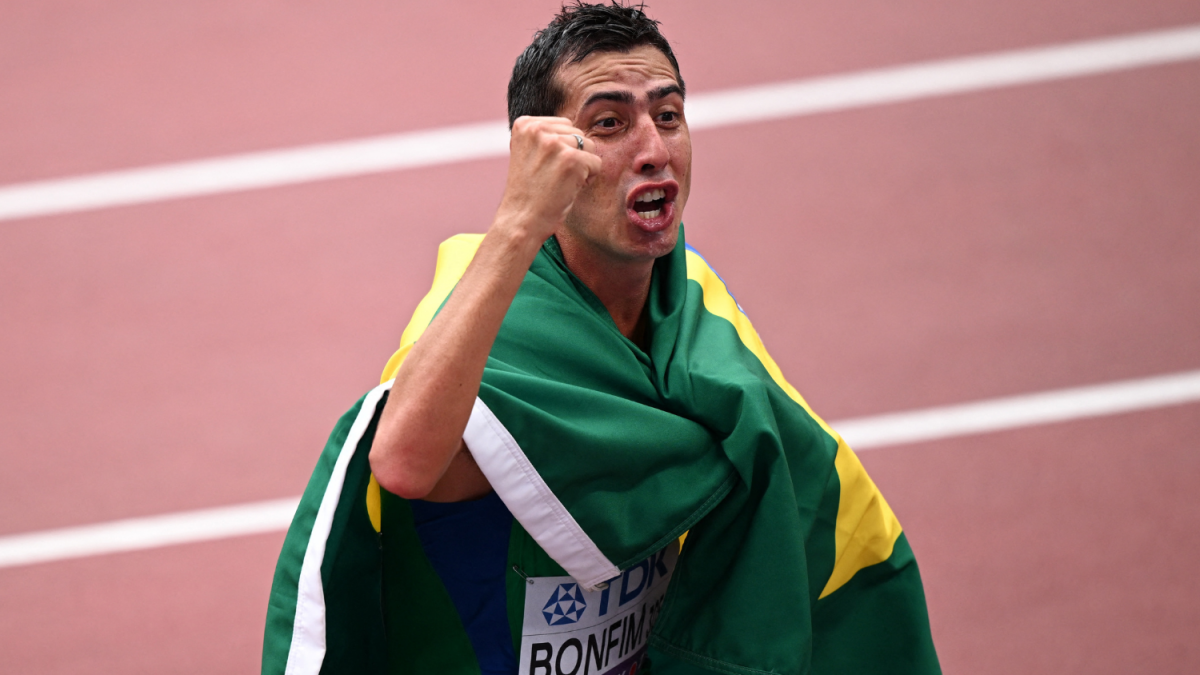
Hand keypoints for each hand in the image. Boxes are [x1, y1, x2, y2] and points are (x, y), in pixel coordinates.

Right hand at [494, 116, 600, 242]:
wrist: (521, 220)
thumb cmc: (529, 192)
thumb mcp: (529, 153)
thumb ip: (547, 136)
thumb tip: (577, 130)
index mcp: (524, 124)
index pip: (564, 125)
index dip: (561, 149)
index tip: (543, 167)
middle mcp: (537, 129)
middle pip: (578, 133)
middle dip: (573, 155)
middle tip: (552, 177)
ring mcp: (554, 143)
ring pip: (589, 146)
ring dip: (581, 167)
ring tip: (560, 182)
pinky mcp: (571, 159)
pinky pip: (597, 163)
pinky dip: (588, 179)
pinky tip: (568, 188)